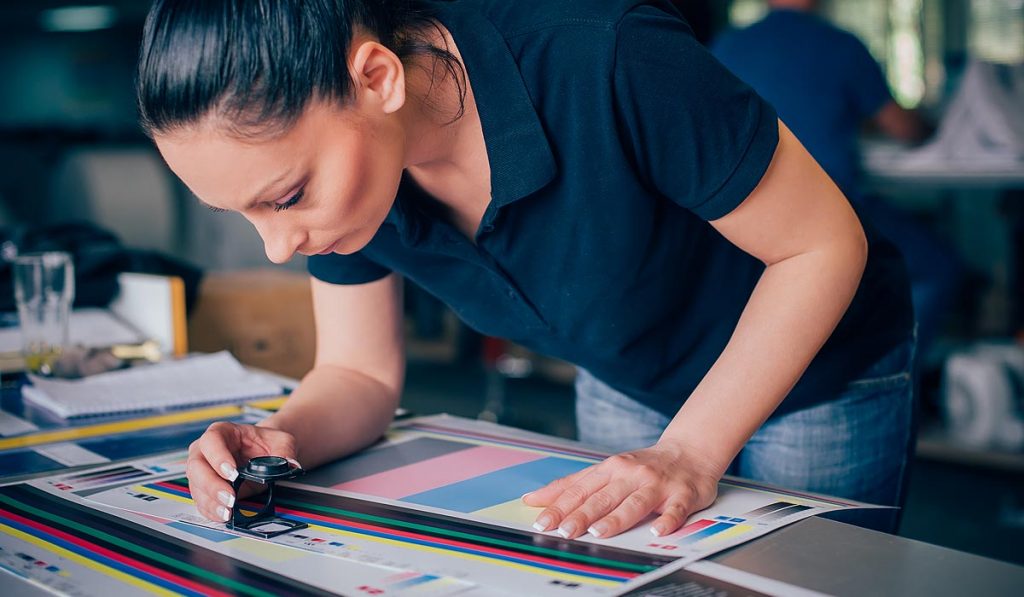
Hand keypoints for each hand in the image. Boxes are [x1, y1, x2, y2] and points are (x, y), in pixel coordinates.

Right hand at [185, 422, 298, 522]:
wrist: (263, 453)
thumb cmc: (266, 443)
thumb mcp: (281, 440)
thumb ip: (285, 450)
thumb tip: (289, 464)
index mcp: (222, 432)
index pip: (212, 441)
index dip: (219, 457)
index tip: (232, 473)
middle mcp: (205, 451)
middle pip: (196, 466)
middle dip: (212, 485)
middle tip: (230, 497)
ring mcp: (202, 471)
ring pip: (196, 487)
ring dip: (211, 502)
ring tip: (227, 512)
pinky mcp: (204, 489)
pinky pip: (201, 501)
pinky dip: (211, 511)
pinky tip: (223, 516)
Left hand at [522, 439, 720, 538]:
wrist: (689, 451)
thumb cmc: (642, 466)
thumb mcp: (606, 470)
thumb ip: (572, 485)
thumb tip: (534, 499)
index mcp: (610, 469)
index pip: (580, 490)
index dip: (560, 506)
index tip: (543, 521)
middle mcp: (631, 474)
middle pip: (603, 497)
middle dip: (582, 514)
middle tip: (565, 531)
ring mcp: (657, 484)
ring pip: (634, 502)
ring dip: (617, 517)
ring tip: (599, 532)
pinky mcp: (682, 494)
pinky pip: (675, 509)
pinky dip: (668, 520)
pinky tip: (658, 530)